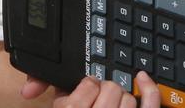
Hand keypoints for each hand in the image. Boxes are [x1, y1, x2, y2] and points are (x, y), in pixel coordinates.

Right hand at [21, 71, 160, 107]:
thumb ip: (56, 99)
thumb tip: (33, 86)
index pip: (88, 85)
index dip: (87, 85)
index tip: (86, 89)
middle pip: (111, 88)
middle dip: (105, 91)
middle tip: (97, 101)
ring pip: (129, 99)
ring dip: (121, 100)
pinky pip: (151, 104)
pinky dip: (148, 89)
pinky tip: (141, 79)